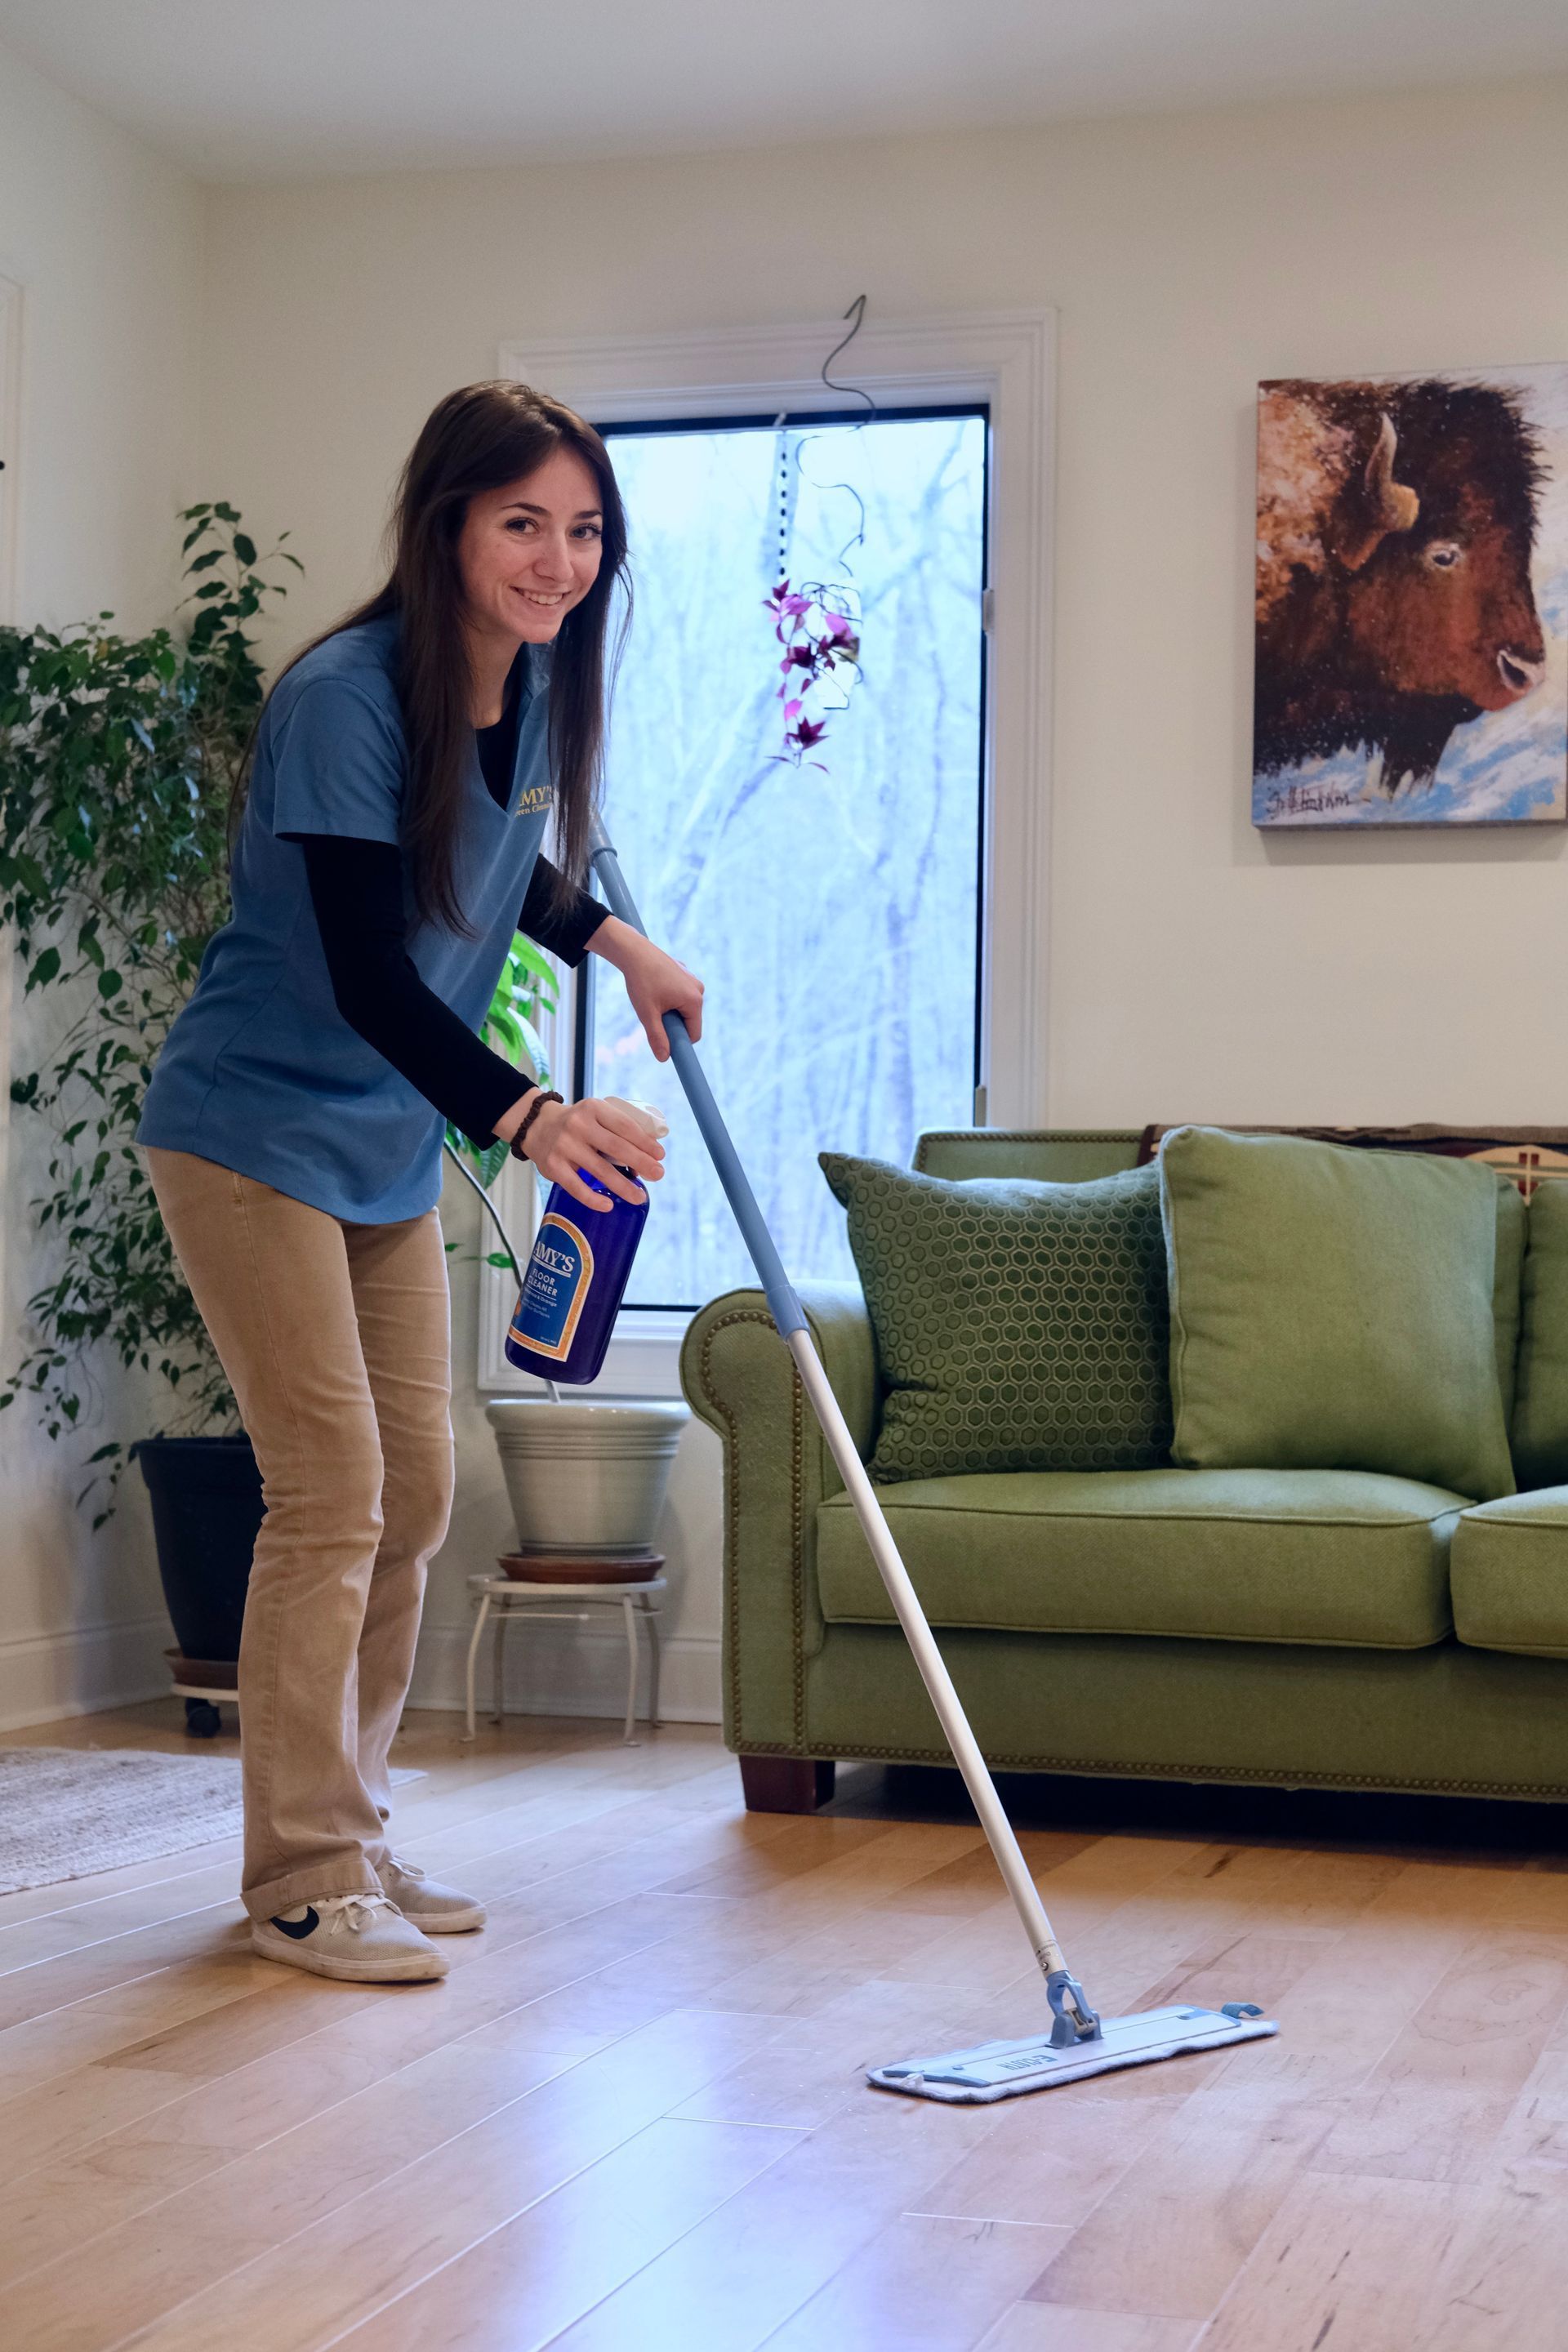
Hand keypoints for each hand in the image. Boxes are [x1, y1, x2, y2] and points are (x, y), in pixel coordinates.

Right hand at [516, 1095, 664, 1215]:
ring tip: (638, 1197)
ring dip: (623, 1186)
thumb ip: (616, 1130)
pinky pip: (576, 1187)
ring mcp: (564, 1146)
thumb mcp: (595, 1115)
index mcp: (593, 1108)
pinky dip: (593, 1198)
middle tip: (658, 1175)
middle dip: (641, 1162)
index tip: (660, 1155)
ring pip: (599, 1170)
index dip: (644, 1142)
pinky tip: (608, 1205)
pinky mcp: (553, 1166)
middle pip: (616, 1147)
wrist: (535, 1125)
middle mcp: (578, 1125)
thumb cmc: (576, 1124)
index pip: (624, 1126)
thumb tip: (645, 1160)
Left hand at [591, 918, 703, 1062]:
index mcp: (694, 1000)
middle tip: (653, 1013)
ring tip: (652, 998)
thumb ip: (657, 1037)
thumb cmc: (641, 981)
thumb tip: (664, 1058)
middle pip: (689, 1020)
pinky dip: (669, 997)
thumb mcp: (647, 1014)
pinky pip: (680, 995)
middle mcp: (699, 989)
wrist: (634, 951)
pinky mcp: (685, 974)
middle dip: (673, 1023)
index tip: (664, 1040)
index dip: (679, 1041)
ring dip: (670, 1010)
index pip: (694, 1034)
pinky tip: (654, 986)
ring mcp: (693, 980)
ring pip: (683, 1007)